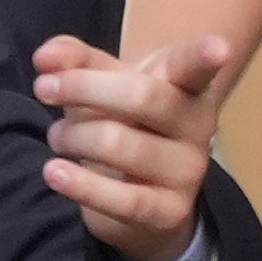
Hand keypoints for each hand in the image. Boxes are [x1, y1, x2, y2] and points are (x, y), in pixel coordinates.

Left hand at [31, 32, 231, 260]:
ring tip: (57, 138)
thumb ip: (74, 62)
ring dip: (73, 136)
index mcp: (187, 86)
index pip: (195, 66)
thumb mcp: (101, 84)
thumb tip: (45, 57)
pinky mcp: (169, 211)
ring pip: (119, 143)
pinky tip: (54, 173)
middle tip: (44, 88)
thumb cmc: (124, 121)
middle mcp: (196, 125)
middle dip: (83, 88)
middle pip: (142, 97)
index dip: (206, 56)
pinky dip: (80, 185)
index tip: (218, 48)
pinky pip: (121, 199)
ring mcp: (187, 171)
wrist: (144, 193)